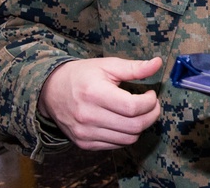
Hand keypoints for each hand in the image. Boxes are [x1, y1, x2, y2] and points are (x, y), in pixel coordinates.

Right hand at [38, 56, 162, 149]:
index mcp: (95, 94)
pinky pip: (116, 145)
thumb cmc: (82, 75)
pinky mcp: (84, 143)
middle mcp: (88, 117)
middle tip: (152, 105)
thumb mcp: (108, 65)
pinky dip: (126, 134)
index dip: (150, 102)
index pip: (133, 107)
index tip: (151, 94)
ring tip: (139, 112)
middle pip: (134, 126)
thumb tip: (158, 63)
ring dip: (140, 126)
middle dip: (151, 115)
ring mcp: (85, 133)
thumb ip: (134, 67)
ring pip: (127, 139)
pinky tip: (124, 121)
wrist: (51, 91)